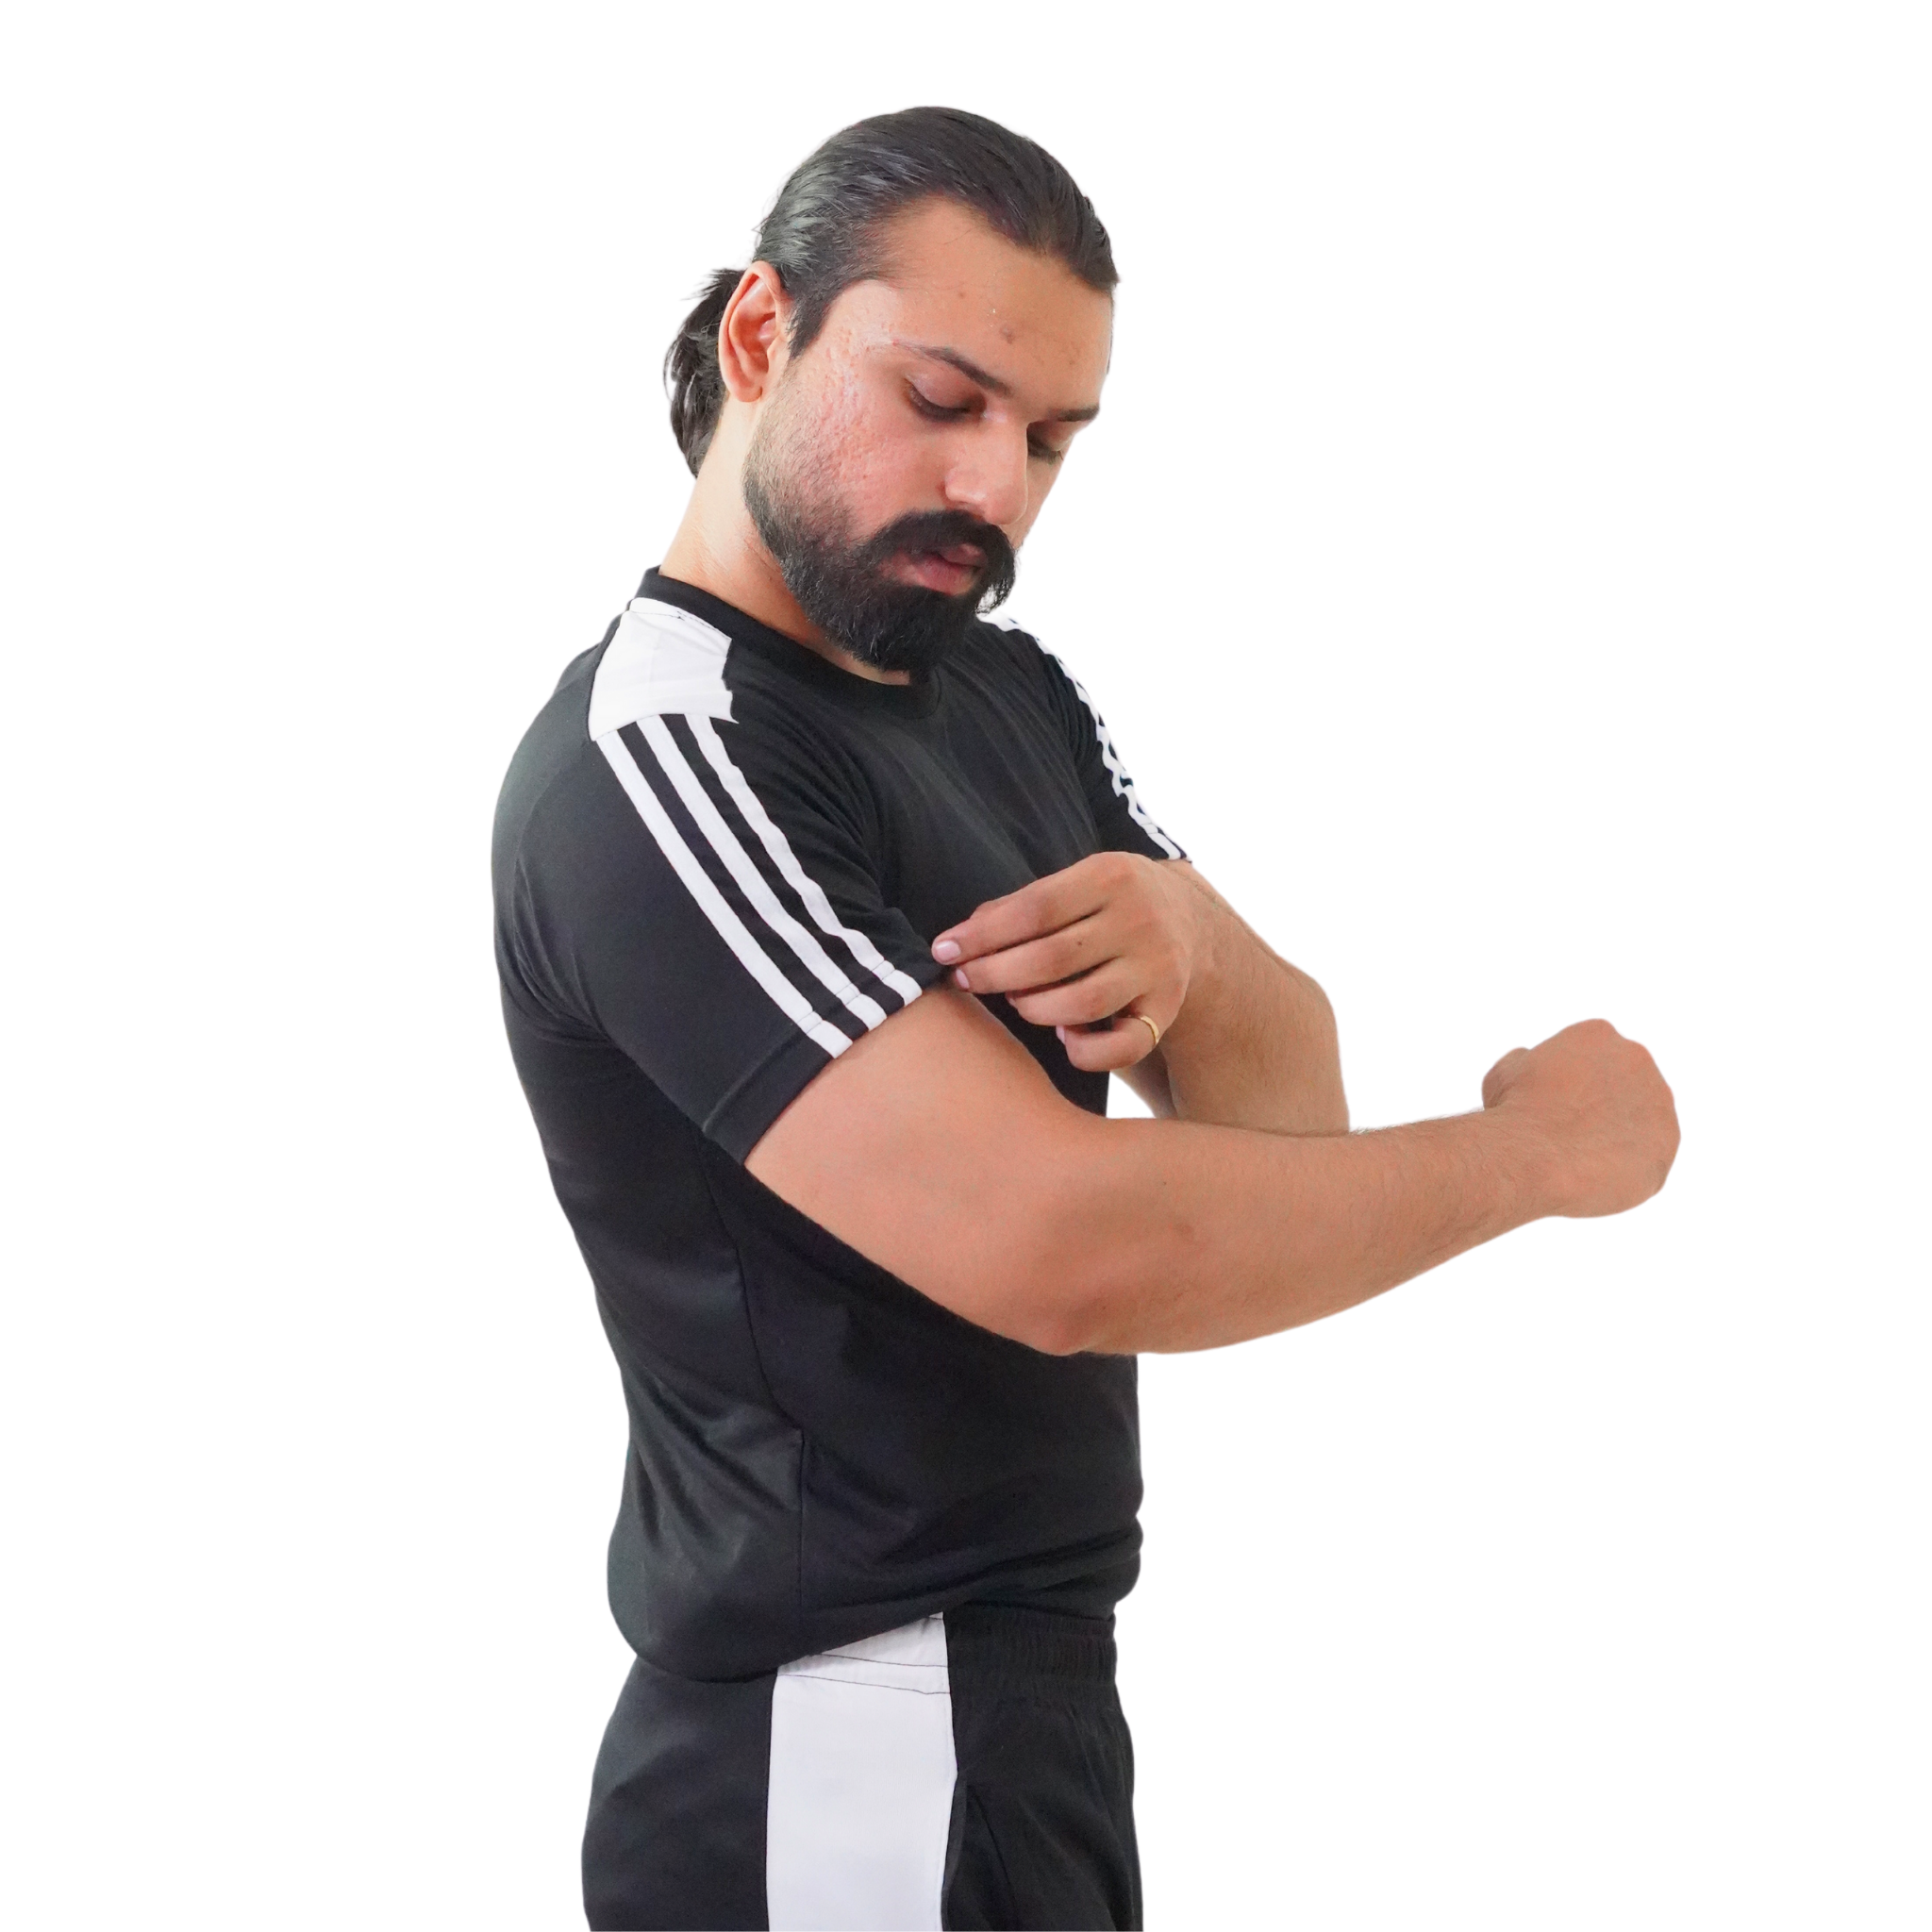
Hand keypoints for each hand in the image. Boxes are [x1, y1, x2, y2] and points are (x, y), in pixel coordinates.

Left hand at [931, 853, 1206, 1072]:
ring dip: (1033, 1009)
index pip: (1034, 909)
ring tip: (1015, 1001)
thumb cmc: (1107, 904)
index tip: (945, 951)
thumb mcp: (1075, 883)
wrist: (1190, 923)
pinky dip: (1086, 1051)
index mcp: (1111, 876)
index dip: (982, 935)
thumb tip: (960, 938)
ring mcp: (1157, 967)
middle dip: (995, 975)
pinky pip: (1123, 1046)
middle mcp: (1140, 921)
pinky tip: (1063, 1037)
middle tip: (967, 981)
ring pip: (1082, 1003)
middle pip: (1051, 959)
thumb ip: (1021, 905)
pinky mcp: (1167, 1009)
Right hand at [1481, 1020, 1679, 1217]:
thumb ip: (1528, 1062)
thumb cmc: (1515, 1112)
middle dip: (1598, 1107)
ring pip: (1639, 1121)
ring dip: (1616, 1137)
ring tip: (1581, 1158)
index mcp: (1597, 1035)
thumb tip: (1531, 1062)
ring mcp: (1657, 1101)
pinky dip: (1626, 1168)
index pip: (1590, 1057)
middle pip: (1622, 1085)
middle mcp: (1635, 1059)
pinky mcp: (1667, 1142)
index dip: (1567, 1085)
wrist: (1535, 1155)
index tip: (1549, 1105)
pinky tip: (1597, 1175)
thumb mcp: (1506, 1072)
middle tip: (1567, 1133)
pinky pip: (1649, 1157)